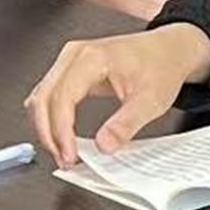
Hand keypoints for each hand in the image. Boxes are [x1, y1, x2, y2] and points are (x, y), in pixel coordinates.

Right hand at [22, 23, 209, 167]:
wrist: (168, 49)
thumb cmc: (161, 66)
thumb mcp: (152, 100)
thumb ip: (127, 124)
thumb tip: (104, 145)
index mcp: (92, 58)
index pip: (62, 97)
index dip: (61, 130)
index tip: (69, 154)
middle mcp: (74, 55)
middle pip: (44, 98)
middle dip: (49, 134)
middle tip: (64, 160)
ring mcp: (69, 61)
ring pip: (41, 98)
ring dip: (47, 128)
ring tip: (63, 153)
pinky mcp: (70, 70)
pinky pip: (50, 96)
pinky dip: (51, 119)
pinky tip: (62, 137)